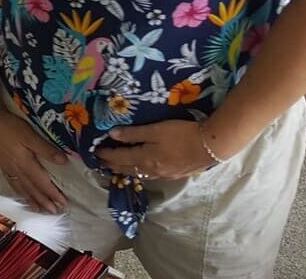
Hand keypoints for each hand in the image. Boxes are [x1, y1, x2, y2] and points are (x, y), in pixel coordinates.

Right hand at [0, 109, 68, 213]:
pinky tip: (22, 194)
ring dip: (33, 200)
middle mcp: (17, 170)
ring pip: (23, 189)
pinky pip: (13, 184)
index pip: (42, 183)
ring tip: (40, 210)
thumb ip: (46, 149)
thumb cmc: (10, 126)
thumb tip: (63, 162)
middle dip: (44, 201)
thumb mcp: (30, 135)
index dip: (53, 193)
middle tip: (54, 211)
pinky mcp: (3, 165)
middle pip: (33, 189)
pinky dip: (20, 192)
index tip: (63, 203)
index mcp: (25, 163)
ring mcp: (9, 168)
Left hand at [95, 121, 219, 180]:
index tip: (94, 152)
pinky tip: (141, 169)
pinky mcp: (174, 174)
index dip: (106, 155)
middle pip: (127, 169)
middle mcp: (152, 170)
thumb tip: (112, 134)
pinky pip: (150, 175)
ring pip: (138, 174)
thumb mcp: (155, 130)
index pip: (119, 158)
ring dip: (125, 170)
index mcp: (144, 159)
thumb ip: (133, 133)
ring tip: (116, 167)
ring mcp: (164, 174)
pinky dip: (139, 172)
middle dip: (112, 165)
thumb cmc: (181, 134)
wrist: (211, 146)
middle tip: (100, 163)